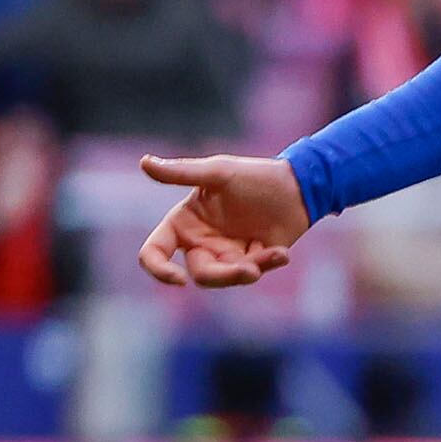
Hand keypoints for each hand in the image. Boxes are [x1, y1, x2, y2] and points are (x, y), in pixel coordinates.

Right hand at [136, 153, 307, 288]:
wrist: (296, 185)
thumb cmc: (253, 175)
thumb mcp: (218, 172)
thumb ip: (182, 173)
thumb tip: (143, 162)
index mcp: (184, 222)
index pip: (155, 251)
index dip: (158, 269)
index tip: (178, 279)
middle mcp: (200, 241)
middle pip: (199, 273)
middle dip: (223, 275)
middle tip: (249, 270)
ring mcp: (226, 253)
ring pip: (225, 278)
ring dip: (245, 273)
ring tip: (275, 257)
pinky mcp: (251, 260)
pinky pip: (253, 271)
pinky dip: (267, 263)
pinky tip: (282, 253)